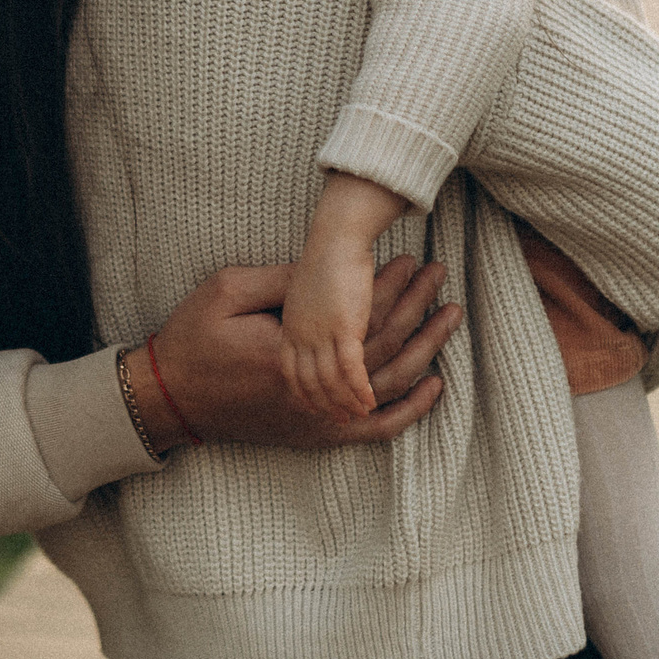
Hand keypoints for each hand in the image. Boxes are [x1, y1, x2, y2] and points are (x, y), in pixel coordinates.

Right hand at [140, 256, 457, 449]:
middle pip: (383, 347)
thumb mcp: (226, 291)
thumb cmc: (193, 339)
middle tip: (439, 275)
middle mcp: (314, 390)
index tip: (409, 258)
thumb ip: (279, 280)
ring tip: (449, 317)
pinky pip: (375, 430)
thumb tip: (324, 267)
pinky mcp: (315, 436)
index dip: (389, 285)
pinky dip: (409, 412)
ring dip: (425, 350)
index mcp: (292, 350)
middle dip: (417, 308)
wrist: (170, 400)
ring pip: (388, 386)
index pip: (358, 315)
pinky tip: (434, 387)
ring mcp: (317, 418)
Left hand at [282, 246, 377, 420]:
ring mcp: (320, 334)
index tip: (316, 408)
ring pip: (331, 381)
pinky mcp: (344, 328)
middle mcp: (300, 335)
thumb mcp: (306, 293)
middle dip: (326, 405)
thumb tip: (311, 334)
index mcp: (289, 326)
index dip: (305, 393)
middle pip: (310, 383)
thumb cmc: (325, 259)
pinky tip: (369, 400)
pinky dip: (360, 389)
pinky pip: (351, 370)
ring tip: (361, 414)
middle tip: (341, 421)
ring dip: (347, 401)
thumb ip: (303, 317)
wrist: (337, 237)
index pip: (291, 372)